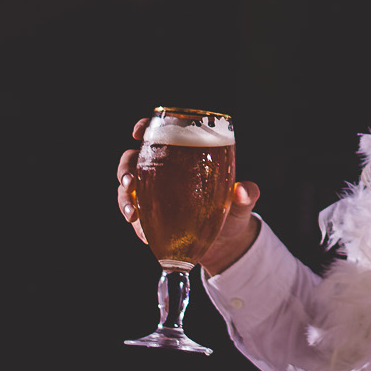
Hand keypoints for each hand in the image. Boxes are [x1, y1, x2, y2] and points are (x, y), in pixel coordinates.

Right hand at [116, 128, 261, 276]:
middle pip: (132, 160)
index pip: (158, 134)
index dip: (143, 128)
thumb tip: (242, 191)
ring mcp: (152, 195)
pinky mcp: (149, 218)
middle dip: (125, 169)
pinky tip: (145, 235)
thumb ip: (246, 194)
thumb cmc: (233, 211)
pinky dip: (135, 225)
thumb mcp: (242, 202)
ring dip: (123, 199)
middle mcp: (162, 172)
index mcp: (183, 156)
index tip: (138, 132)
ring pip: (126, 189)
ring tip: (132, 214)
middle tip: (129, 183)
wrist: (226, 243)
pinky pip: (135, 217)